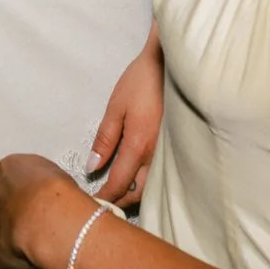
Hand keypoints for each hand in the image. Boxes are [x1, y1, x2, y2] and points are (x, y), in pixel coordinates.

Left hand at [0, 152, 93, 268]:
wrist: (50, 222)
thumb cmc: (59, 196)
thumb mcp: (58, 176)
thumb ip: (42, 184)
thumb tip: (46, 198)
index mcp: (10, 167)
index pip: (12, 175)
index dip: (26, 191)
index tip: (37, 201)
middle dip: (12, 211)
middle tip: (34, 223)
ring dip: (9, 234)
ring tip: (33, 242)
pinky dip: (9, 256)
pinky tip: (28, 256)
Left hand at [87, 32, 162, 206]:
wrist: (171, 64)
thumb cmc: (141, 81)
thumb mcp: (116, 107)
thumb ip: (105, 139)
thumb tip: (92, 167)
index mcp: (138, 146)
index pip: (119, 183)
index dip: (105, 196)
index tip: (92, 203)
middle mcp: (156, 155)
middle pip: (138, 192)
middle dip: (121, 201)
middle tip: (105, 202)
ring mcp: (170, 152)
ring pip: (153, 186)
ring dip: (136, 194)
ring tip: (121, 194)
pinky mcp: (177, 146)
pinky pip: (163, 174)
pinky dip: (150, 182)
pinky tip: (141, 179)